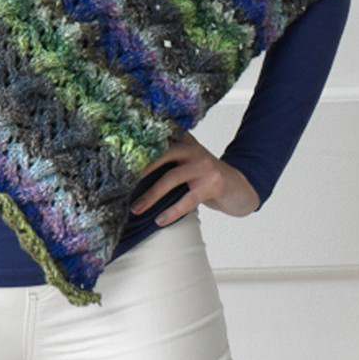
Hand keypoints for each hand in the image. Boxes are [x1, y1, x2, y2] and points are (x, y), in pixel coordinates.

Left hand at [129, 132, 260, 225]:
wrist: (240, 187)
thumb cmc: (205, 177)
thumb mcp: (188, 160)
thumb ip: (168, 159)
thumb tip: (133, 172)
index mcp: (183, 140)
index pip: (158, 138)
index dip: (138, 145)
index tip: (118, 154)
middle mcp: (192, 148)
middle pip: (160, 155)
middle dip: (139, 169)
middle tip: (121, 181)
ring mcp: (202, 165)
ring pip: (171, 178)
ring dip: (151, 195)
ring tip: (136, 208)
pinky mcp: (212, 184)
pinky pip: (187, 200)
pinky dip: (171, 211)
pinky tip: (160, 220)